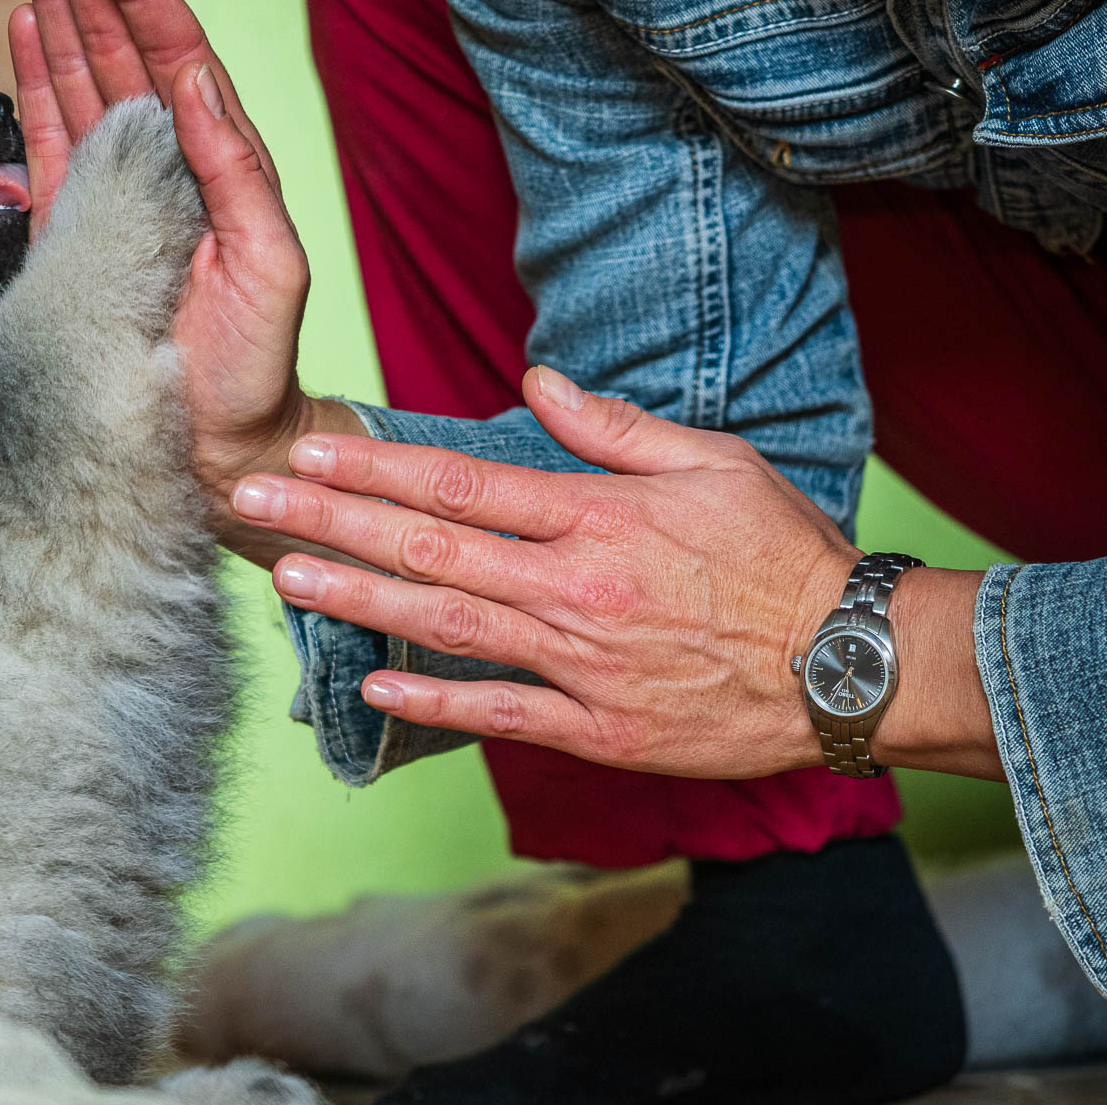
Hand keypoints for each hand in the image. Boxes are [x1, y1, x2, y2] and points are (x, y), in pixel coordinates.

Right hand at [8, 0, 337, 546]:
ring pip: (79, 69)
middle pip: (116, 39)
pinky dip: (37, 73)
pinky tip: (25, 22)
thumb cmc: (254, 365)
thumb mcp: (271, 264)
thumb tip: (194, 83)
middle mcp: (164, 158)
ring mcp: (117, 184)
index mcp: (216, 156)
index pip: (171, 46)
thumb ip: (237, 172)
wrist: (215, 442)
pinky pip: (51, 132)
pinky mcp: (76, 222)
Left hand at [230, 366, 864, 778]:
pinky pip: (500, 711)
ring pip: (446, 624)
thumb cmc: (782, 554)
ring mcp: (581, 661)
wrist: (853, 666)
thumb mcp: (712, 462)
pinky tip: (370, 684)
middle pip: (430, 545)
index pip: (460, 480)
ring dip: (359, 598)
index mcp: (597, 516)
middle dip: (332, 521)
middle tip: (253, 502)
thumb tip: (535, 379)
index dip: (374, 465)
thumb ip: (613, 425)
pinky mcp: (598, 728)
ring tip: (284, 576)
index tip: (308, 450)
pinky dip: (432, 700)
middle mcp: (575, 586)